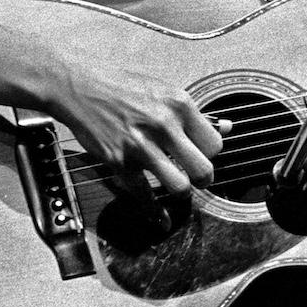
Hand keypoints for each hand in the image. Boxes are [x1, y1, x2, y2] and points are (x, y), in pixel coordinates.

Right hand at [49, 66, 223, 218]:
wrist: (80, 86)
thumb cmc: (121, 85)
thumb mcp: (162, 90)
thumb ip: (193, 113)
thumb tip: (226, 126)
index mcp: (179, 104)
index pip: (214, 144)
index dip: (210, 152)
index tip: (203, 153)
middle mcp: (164, 125)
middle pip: (203, 169)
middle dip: (203, 177)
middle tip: (197, 176)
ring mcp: (141, 146)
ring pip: (180, 187)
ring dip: (181, 190)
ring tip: (177, 184)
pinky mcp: (120, 162)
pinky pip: (145, 197)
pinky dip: (156, 213)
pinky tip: (162, 220)